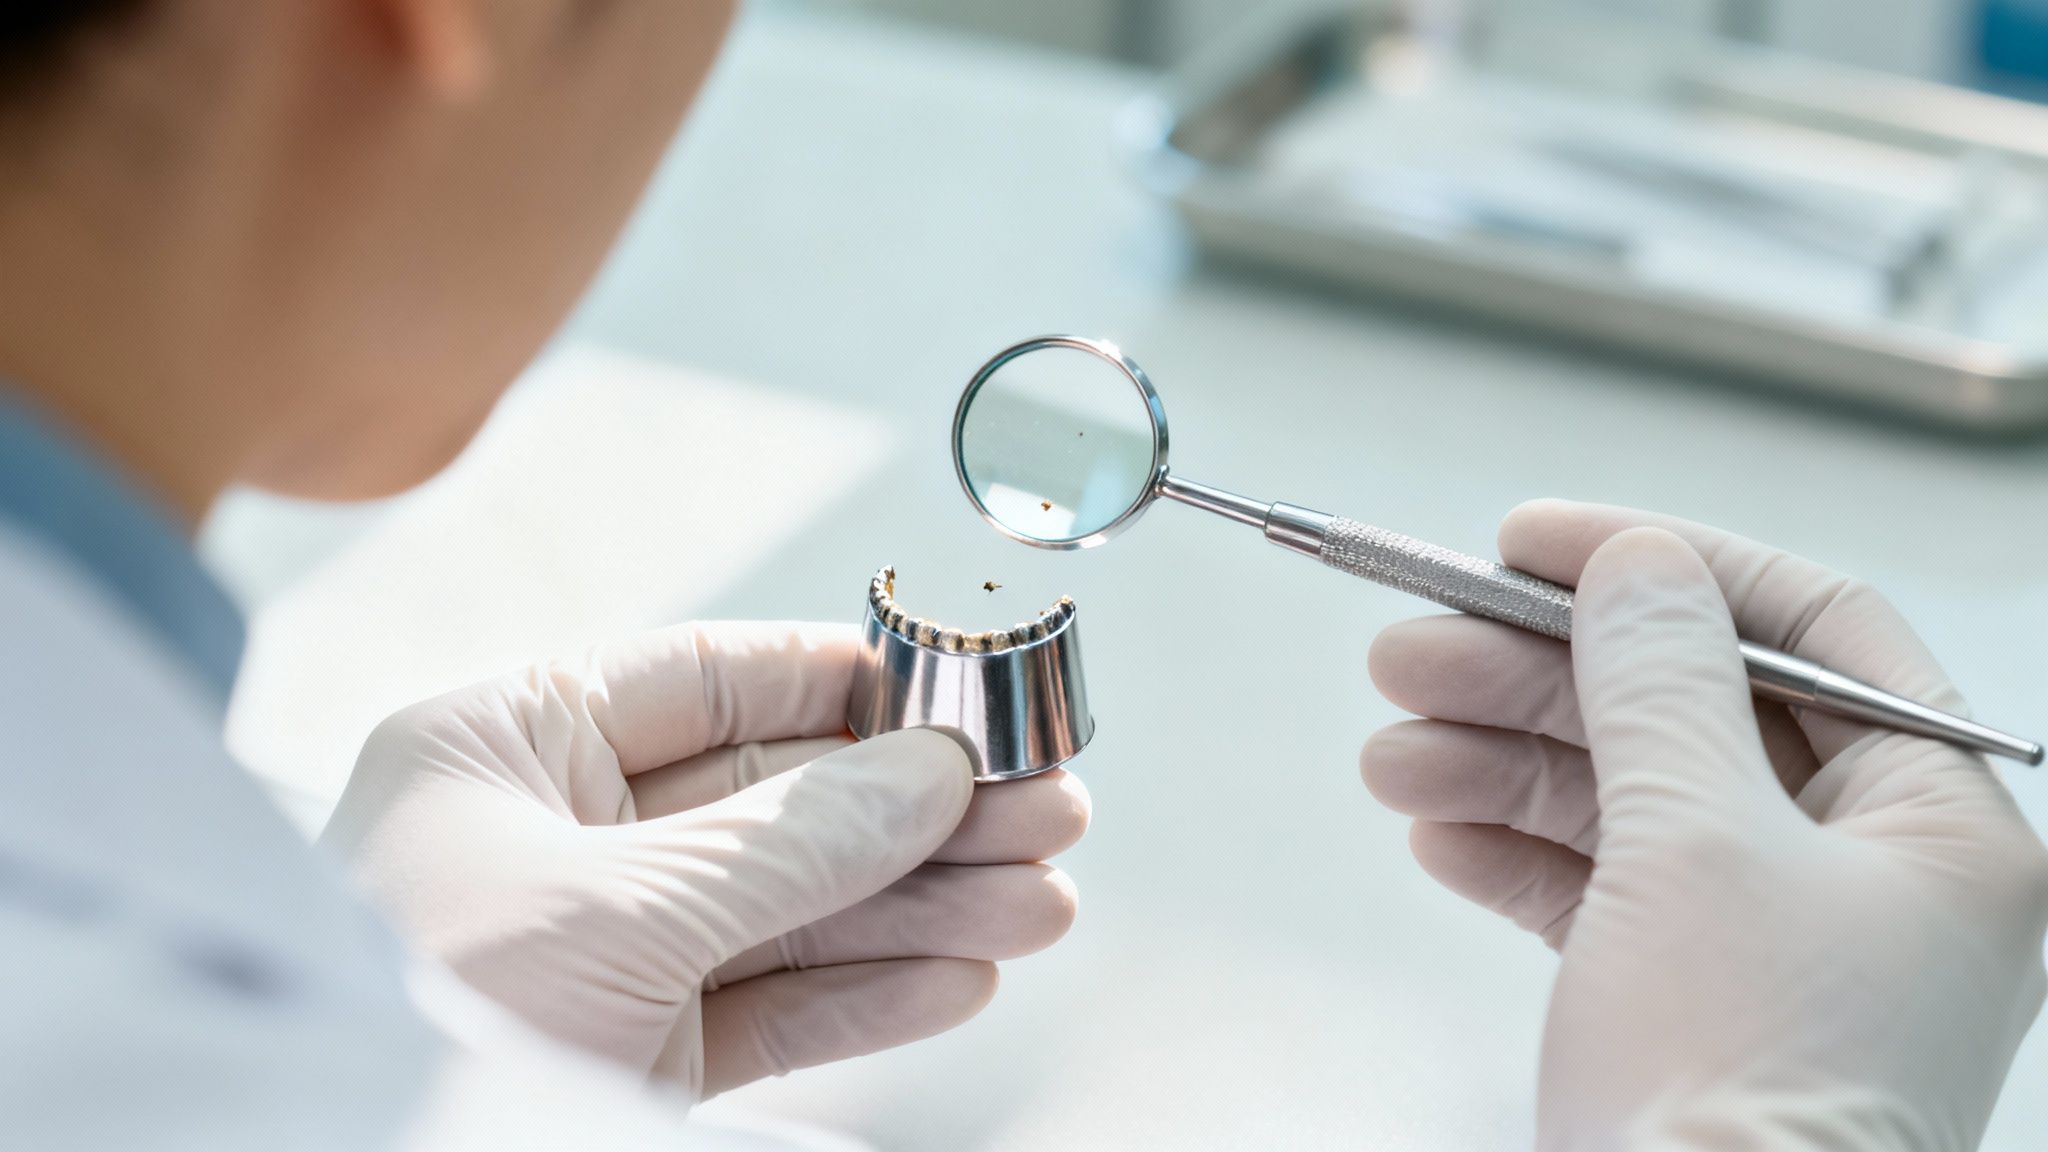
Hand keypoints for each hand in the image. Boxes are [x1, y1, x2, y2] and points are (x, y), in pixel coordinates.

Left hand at [322, 621, 1086, 1101]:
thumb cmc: (409, 1012)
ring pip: (793, 910)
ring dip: (924, 907)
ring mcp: (600, 951)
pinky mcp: (630, 1055)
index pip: (703, 680)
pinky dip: (871, 998)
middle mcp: (557, 838)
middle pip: (777, 800)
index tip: (957, 692)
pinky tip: (962, 975)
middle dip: (918, 811)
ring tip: (1042, 901)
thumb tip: (925, 777)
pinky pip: (771, 1009)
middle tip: (1046, 806)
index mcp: (506, 748)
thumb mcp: (611, 908)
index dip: (841, 682)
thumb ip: (784, 842)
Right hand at [1362, 500, 2047, 1149]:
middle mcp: (1873, 876)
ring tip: (1394, 753)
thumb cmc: (1747, 1085)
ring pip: (1629, 802)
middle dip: (1541, 681)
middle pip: (1691, 715)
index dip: (1669, 570)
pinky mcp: (1697, 1000)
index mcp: (1942, 827)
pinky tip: (1437, 832)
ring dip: (1501, 766)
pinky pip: (1603, 890)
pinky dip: (1516, 857)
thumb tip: (1636, 564)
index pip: (1813, 635)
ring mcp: (1780, 941)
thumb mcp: (1697, 841)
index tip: (1537, 543)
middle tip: (1417, 647)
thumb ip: (1660, 681)